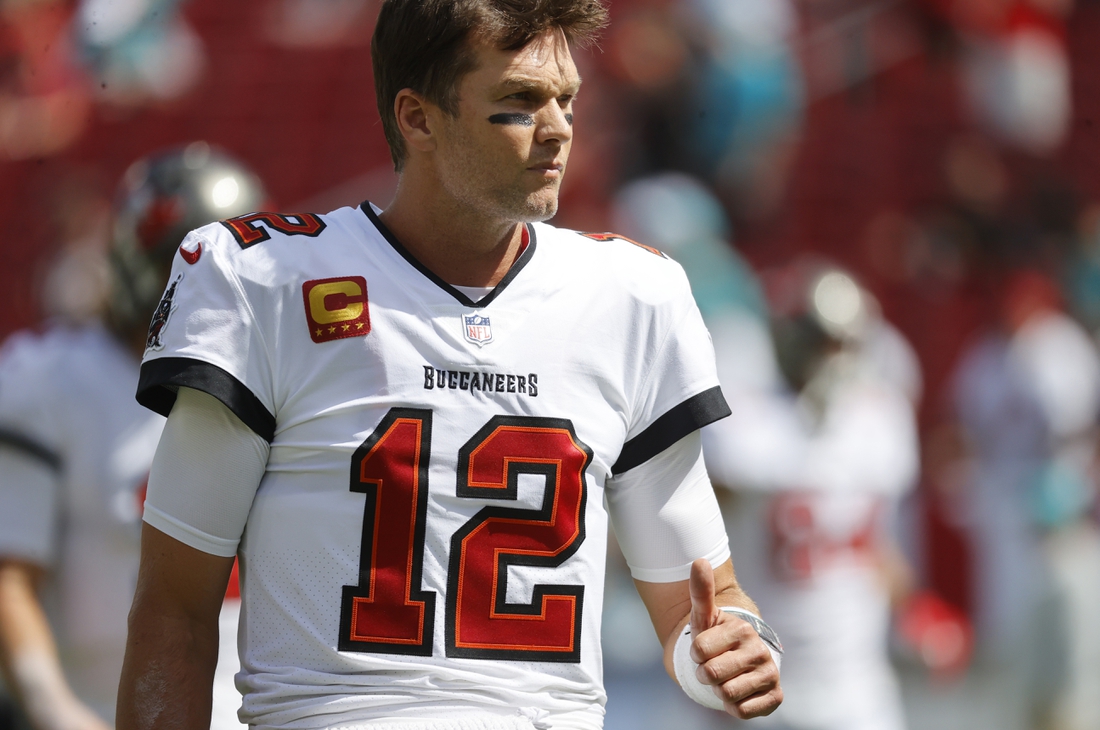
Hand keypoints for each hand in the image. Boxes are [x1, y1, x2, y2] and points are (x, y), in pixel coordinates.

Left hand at [688, 559, 782, 718]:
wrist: (740, 662)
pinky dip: (734, 706)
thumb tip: (699, 560)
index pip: (698, 651)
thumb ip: (700, 591)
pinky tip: (739, 692)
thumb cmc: (716, 638)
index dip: (695, 654)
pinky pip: (742, 711)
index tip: (705, 650)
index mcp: (741, 629)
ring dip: (718, 691)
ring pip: (726, 694)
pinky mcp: (775, 697)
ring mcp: (770, 673)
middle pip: (711, 674)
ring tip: (726, 678)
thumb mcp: (704, 617)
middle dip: (705, 674)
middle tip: (713, 667)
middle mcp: (759, 649)